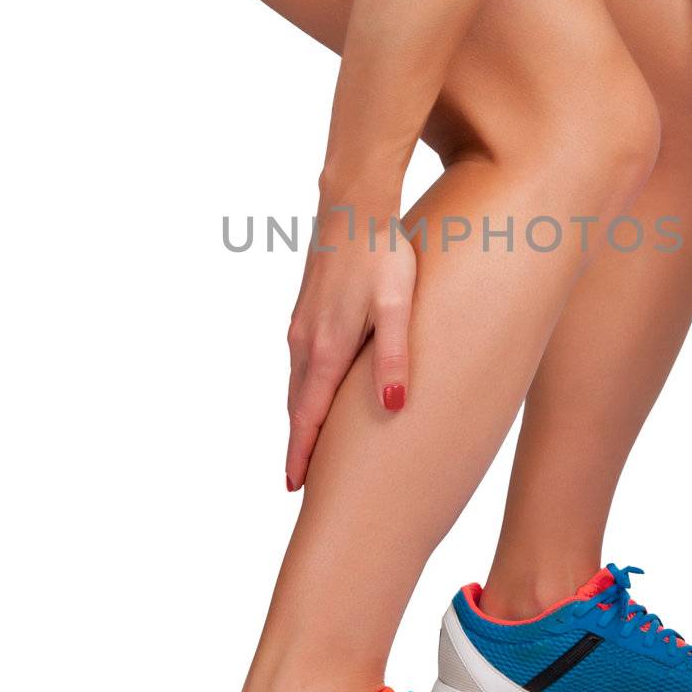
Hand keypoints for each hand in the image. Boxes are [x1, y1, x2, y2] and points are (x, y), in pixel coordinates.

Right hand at [285, 203, 416, 489]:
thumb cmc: (382, 252)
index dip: (302, 454)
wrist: (352, 203)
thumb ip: (394, 356)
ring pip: (296, 382)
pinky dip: (303, 388)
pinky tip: (314, 391)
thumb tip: (392, 405)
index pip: (307, 416)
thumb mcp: (396, 306)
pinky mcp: (306, 308)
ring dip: (299, 416)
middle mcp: (304, 340)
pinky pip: (300, 361)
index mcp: (325, 348)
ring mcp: (301, 324)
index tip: (295, 487)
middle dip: (297, 444)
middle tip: (299, 481)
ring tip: (307, 445)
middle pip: (296, 405)